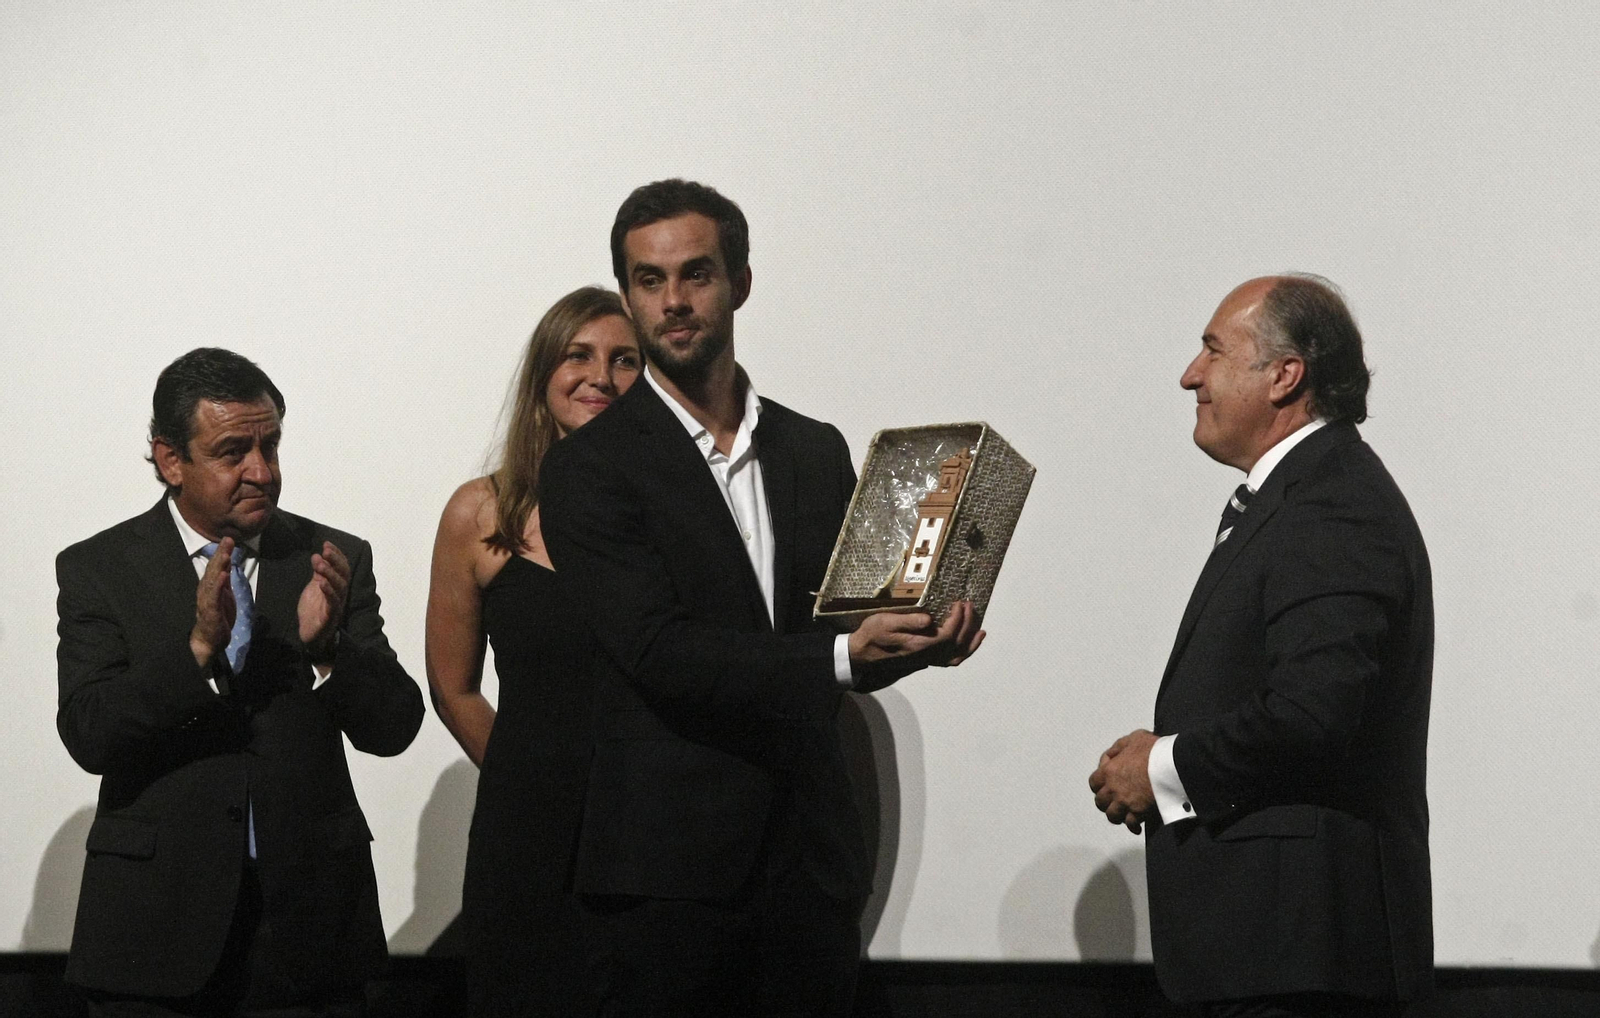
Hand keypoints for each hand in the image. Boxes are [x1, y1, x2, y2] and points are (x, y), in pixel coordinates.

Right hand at [190, 536, 235, 666]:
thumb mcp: (225, 594)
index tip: (229, 539)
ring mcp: (207, 600)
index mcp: (210, 586)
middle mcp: (206, 590)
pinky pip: (214, 596)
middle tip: (227, 540)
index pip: (216, 567)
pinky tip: (223, 576)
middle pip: (213, 570)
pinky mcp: (210, 611)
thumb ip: (225, 580)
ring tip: (225, 554)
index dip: (222, 553)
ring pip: (212, 580)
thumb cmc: (217, 617)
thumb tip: (227, 564)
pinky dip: (218, 585)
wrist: (210, 640)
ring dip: (218, 566)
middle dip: (220, 554)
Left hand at [298, 541, 350, 661]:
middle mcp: (341, 593)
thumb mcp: (314, 587)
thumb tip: (318, 556)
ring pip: (340, 586)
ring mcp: (337, 604)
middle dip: (335, 560)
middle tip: (325, 550)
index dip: (337, 555)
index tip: (326, 544)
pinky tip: (320, 582)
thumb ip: (319, 574)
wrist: (309, 633)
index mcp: (337, 585)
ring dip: (331, 574)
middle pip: (344, 574)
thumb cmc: (313, 610)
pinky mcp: (331, 615)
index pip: (342, 567)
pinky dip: (328, 591)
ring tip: (320, 564)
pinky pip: (333, 602)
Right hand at [848, 600, 985, 667]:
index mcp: (920, 645)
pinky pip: (951, 660)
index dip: (958, 618)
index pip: (948, 634)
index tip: (959, 602)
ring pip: (958, 655)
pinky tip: (970, 642)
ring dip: (971, 641)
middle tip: (968, 604)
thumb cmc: (872, 634)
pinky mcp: (926, 660)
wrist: (863, 653)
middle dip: (967, 623)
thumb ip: (908, 621)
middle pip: (957, 643)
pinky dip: (965, 652)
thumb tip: (929, 620)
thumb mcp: (885, 622)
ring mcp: (928, 660)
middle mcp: (927, 656)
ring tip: (979, 626)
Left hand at [1089, 729, 1157, 833]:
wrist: (1170, 764)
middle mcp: (1113, 789)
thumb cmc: (1153, 750)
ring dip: (1117, 815)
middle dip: (1106, 801)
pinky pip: (1131, 824)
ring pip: (1112, 815)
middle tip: (1114, 801)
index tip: (1106, 784)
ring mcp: (1125, 802)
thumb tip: (1113, 753)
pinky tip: (1136, 827)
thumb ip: (1120, 747)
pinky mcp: (1138, 812)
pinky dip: (1132, 827)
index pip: (1094, 782)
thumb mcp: (1134, 738)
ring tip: (1124, 814)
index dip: (1099, 784)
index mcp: (1108, 771)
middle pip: (1100, 801)